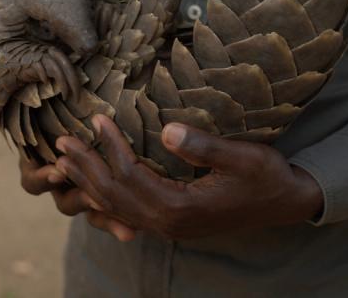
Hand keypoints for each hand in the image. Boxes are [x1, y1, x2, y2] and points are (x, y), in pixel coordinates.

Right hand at [0, 113, 135, 240]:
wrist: (88, 122)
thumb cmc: (53, 116)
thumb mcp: (33, 114)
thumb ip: (7, 118)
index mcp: (39, 168)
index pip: (32, 181)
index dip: (43, 177)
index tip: (58, 169)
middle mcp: (59, 185)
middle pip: (64, 201)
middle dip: (79, 199)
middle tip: (94, 196)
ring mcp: (81, 192)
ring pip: (89, 211)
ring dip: (104, 218)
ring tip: (121, 223)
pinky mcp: (103, 197)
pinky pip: (109, 214)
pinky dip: (119, 224)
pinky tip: (132, 232)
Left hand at [55, 115, 323, 240]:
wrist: (286, 204)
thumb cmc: (266, 177)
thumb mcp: (243, 157)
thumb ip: (204, 147)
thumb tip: (166, 130)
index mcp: (182, 207)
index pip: (132, 176)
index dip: (111, 147)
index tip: (96, 119)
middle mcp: (169, 223)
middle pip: (114, 196)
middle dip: (86, 169)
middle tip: (61, 143)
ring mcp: (170, 227)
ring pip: (116, 209)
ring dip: (89, 185)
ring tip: (64, 164)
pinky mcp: (174, 223)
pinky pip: (128, 216)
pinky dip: (105, 202)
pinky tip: (92, 191)